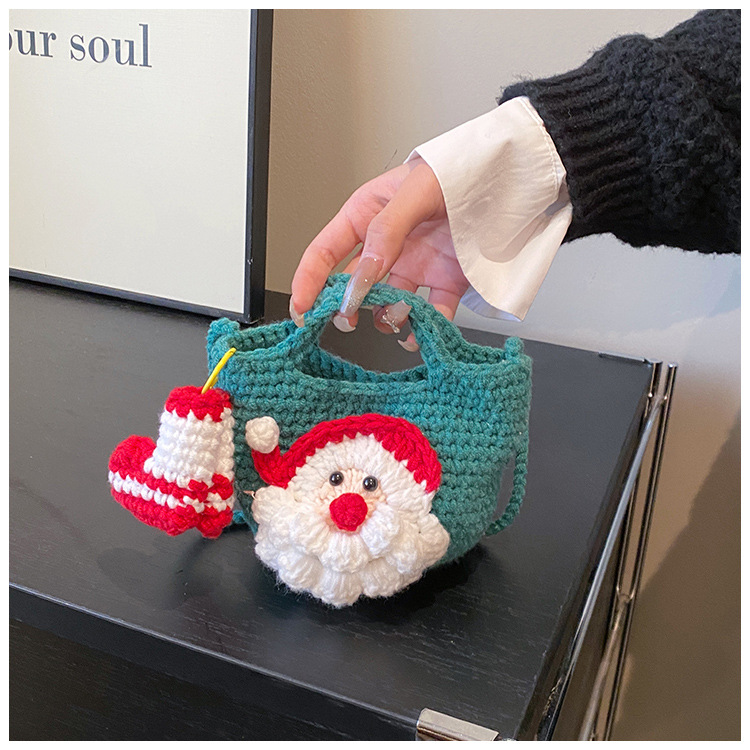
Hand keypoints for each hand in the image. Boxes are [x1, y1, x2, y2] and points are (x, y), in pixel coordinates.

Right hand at [290, 157, 468, 342]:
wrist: (506, 177)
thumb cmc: (456, 171)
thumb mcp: (414, 191)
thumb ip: (386, 232)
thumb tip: (362, 275)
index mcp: (366, 216)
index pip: (324, 253)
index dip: (308, 281)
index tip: (302, 310)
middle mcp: (387, 246)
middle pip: (353, 285)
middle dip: (346, 307)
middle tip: (348, 319)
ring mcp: (415, 266)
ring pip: (388, 304)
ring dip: (388, 317)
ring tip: (399, 314)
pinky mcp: (444, 282)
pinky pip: (430, 314)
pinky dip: (426, 329)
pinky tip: (422, 334)